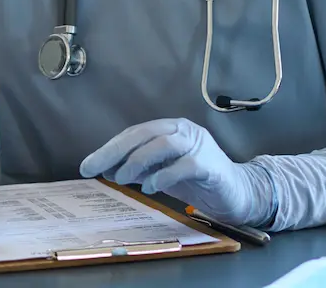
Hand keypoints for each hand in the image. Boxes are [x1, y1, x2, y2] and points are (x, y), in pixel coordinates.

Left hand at [79, 118, 267, 226]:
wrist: (238, 195)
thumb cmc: (197, 181)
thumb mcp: (162, 173)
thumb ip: (140, 169)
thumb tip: (109, 170)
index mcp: (170, 129)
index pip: (133, 134)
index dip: (109, 148)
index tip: (87, 166)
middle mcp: (184, 131)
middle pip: (144, 134)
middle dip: (115, 152)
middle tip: (95, 169)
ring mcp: (199, 145)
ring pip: (163, 144)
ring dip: (138, 161)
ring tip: (123, 179)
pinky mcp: (211, 164)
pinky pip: (184, 165)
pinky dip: (163, 175)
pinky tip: (151, 187)